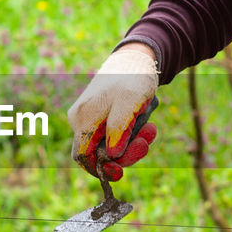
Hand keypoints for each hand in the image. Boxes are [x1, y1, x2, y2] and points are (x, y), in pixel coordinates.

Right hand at [68, 45, 158, 180]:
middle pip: (97, 153)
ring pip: (107, 145)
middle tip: (146, 143)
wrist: (134, 59)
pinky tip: (146, 126)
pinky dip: (130, 135)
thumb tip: (112, 154)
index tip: (121, 172)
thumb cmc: (132, 78)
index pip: (83, 156)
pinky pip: (113, 135)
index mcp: (83, 118)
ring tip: (151, 130)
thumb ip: (119, 129)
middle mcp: (80, 119)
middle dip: (124, 153)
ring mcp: (88, 118)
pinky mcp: (99, 117)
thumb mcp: (130, 103)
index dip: (100, 169)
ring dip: (131, 143)